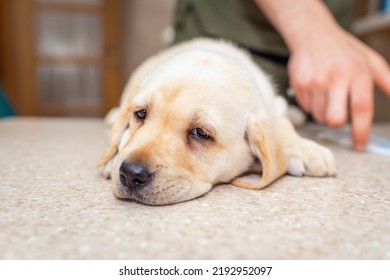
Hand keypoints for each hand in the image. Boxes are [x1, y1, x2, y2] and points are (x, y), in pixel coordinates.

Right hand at [288, 28, 389, 150]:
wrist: (312, 34)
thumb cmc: (344, 50)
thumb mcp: (370, 61)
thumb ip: (386, 81)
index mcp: (357, 72)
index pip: (361, 108)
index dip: (361, 131)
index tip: (359, 145)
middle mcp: (335, 77)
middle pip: (335, 119)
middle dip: (337, 123)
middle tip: (338, 113)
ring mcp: (315, 81)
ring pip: (319, 116)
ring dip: (324, 112)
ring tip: (326, 94)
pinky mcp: (299, 83)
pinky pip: (306, 108)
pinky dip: (312, 104)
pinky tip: (315, 89)